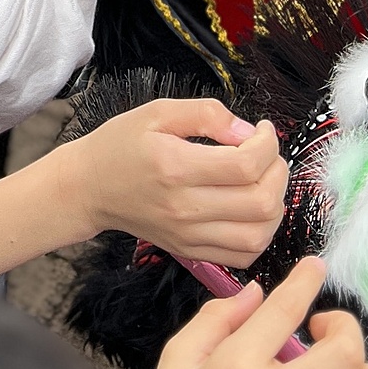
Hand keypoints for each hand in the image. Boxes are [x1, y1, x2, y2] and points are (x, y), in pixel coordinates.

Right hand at [64, 98, 287, 266]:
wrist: (89, 187)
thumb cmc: (121, 146)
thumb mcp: (157, 112)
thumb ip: (206, 114)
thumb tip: (247, 131)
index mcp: (176, 167)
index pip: (247, 164)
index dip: (268, 144)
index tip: (262, 131)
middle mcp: (184, 207)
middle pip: (261, 202)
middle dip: (278, 173)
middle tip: (267, 155)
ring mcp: (188, 235)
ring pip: (259, 235)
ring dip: (275, 206)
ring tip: (264, 182)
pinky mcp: (190, 251)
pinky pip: (243, 256)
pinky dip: (260, 235)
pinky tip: (252, 211)